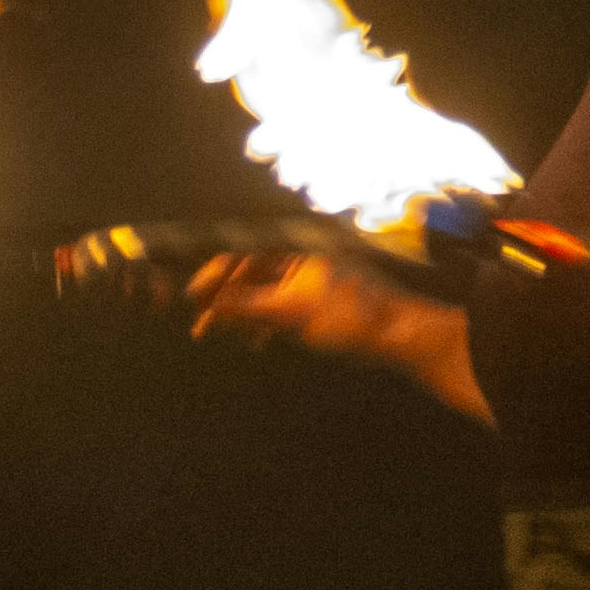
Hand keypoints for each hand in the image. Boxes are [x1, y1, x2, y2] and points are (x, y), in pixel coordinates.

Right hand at [187, 251, 406, 357]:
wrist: (397, 334)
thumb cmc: (348, 317)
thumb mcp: (290, 312)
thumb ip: (246, 304)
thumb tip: (209, 300)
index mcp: (295, 247)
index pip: (243, 254)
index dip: (214, 277)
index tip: (193, 299)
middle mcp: (300, 256)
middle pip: (250, 273)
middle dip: (224, 299)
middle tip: (201, 326)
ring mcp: (310, 277)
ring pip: (264, 291)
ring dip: (241, 313)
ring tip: (220, 335)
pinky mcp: (318, 298)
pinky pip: (282, 304)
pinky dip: (265, 321)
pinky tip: (253, 342)